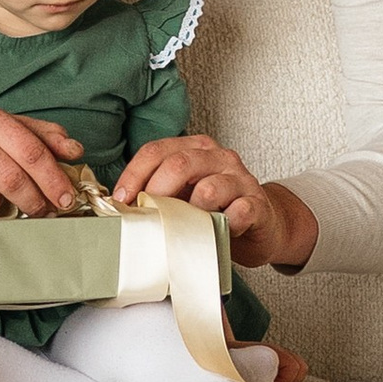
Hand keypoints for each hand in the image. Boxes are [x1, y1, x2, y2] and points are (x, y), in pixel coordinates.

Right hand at [0, 91, 83, 218]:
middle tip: (44, 212)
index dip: (53, 179)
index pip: (30, 151)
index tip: (66, 199)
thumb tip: (75, 151)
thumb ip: (45, 137)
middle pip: (10, 178)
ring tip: (5, 206)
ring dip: (2, 211)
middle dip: (34, 201)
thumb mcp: (9, 127)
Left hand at [116, 136, 317, 266]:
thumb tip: (120, 204)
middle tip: (147, 216)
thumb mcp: (183, 196)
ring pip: (209, 188)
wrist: (262, 224)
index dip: (134, 175)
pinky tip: (218, 232)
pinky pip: (238, 211)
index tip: (121, 200)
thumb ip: (158, 191)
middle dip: (156, 192)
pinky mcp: (258, 204)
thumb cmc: (216, 210)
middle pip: (179, 164)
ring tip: (184, 228)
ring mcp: (240, 179)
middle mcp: (218, 157)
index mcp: (194, 149)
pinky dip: (223, 224)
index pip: (156, 151)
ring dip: (190, 213)